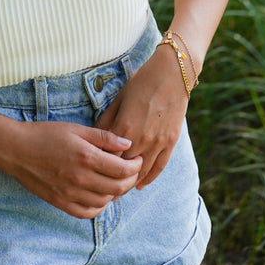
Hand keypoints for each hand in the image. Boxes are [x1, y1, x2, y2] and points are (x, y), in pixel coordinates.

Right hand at [2, 120, 142, 218]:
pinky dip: (99, 206)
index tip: (137, 158)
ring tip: (117, 180)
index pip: (122, 169)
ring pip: (104, 201)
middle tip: (132, 170)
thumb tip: (127, 144)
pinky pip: (87, 212)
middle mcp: (80, 178)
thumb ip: (103, 137)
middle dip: (130, 180)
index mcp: (86, 157)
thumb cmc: (46, 134)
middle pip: (117, 188)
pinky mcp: (61, 202)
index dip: (135, 165)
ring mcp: (70, 193)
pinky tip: (100, 195)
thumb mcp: (76, 128)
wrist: (17, 150)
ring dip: (116, 193)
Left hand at [96, 45, 188, 188]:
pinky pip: (159, 166)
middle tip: (102, 190)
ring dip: (130, 183)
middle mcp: (141, 139)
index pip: (108, 159)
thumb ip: (107, 120)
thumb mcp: (119, 98)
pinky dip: (149, 178)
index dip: (100, 169)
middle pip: (124, 169)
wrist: (172, 72)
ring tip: (118, 192)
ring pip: (142, 172)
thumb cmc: (142, 82)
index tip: (92, 177)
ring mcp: (158, 142)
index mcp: (125, 128)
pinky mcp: (170, 141)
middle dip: (112, 180)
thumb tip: (95, 138)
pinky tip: (140, 185)